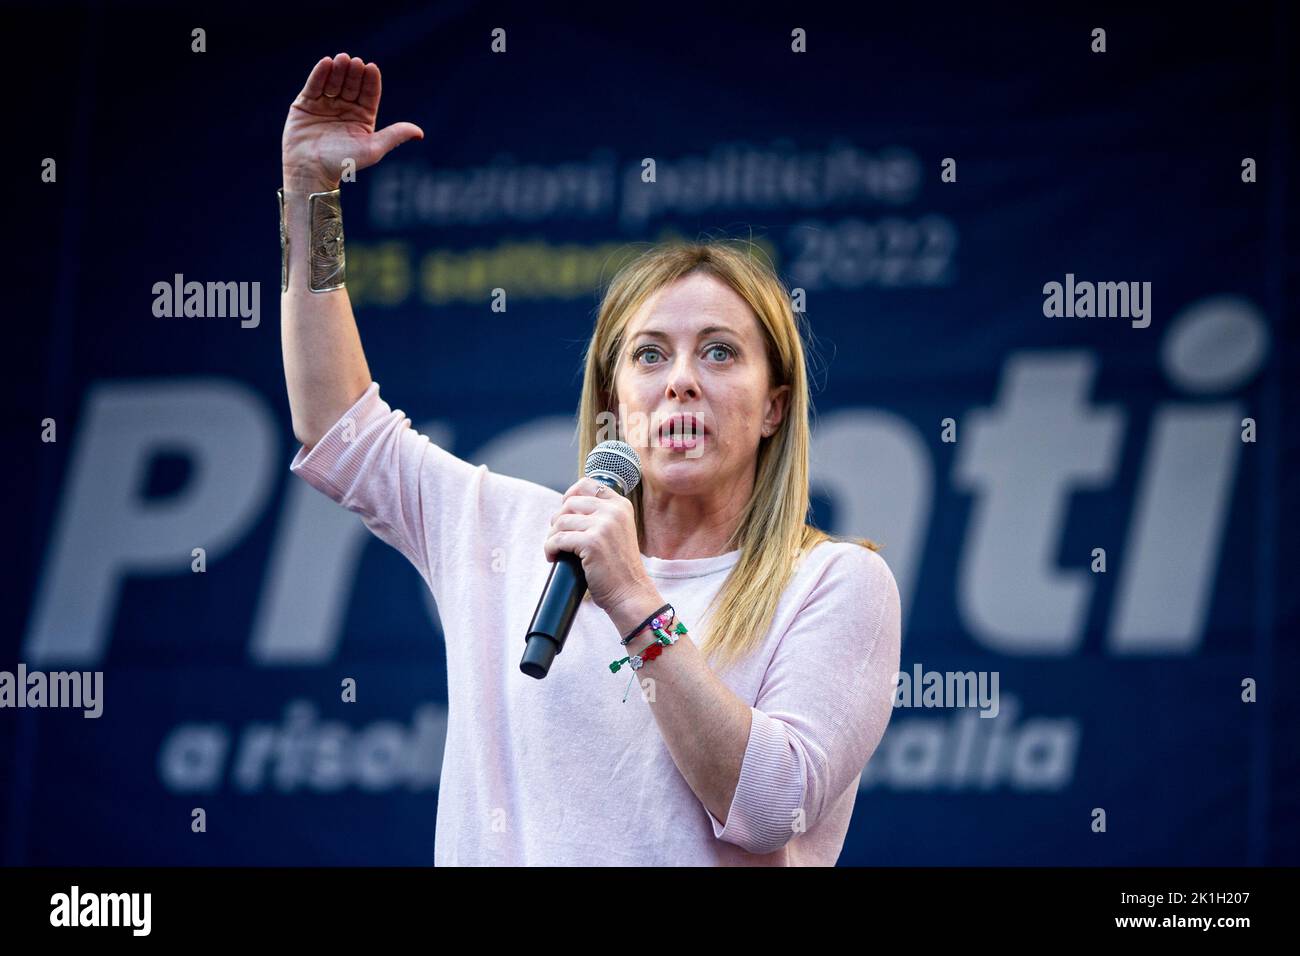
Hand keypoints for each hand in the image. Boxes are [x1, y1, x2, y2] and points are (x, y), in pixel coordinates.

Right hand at [282, 53, 423, 191]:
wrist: (311, 171)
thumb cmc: (344, 163)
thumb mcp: (373, 149)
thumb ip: (394, 136)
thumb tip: (420, 133)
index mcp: (362, 117)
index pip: (368, 94)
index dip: (370, 81)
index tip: (371, 68)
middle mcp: (345, 108)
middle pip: (351, 85)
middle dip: (353, 73)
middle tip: (354, 62)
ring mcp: (325, 105)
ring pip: (333, 83)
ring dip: (337, 70)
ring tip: (341, 59)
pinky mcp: (305, 104)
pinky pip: (313, 86)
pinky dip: (319, 74)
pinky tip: (326, 63)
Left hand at [544, 478, 658, 626]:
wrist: (630, 592)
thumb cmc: (619, 567)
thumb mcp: (617, 532)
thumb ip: (601, 516)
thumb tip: (567, 506)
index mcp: (621, 505)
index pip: (587, 484)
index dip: (570, 495)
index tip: (565, 513)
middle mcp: (614, 511)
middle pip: (569, 503)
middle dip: (558, 521)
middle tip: (560, 539)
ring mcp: (604, 526)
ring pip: (560, 521)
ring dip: (552, 537)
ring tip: (557, 550)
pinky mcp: (592, 542)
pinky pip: (557, 539)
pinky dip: (550, 549)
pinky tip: (554, 557)